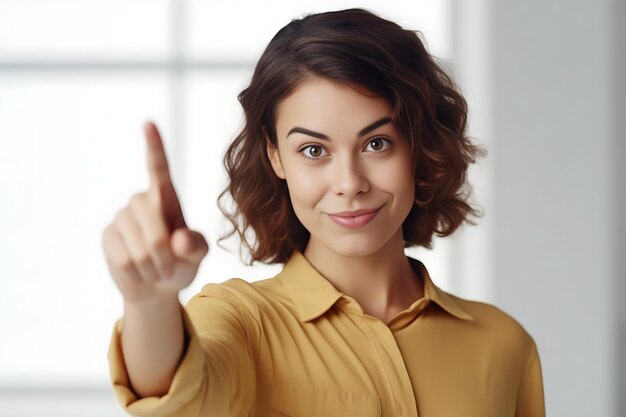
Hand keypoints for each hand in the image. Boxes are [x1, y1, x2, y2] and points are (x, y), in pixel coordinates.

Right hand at [102, 121, 208, 302]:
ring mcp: (122, 217)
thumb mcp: (197, 255)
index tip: (148, 123)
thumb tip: (179, 239)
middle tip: (171, 267)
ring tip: (155, 268)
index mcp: (167, 196)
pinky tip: (138, 271)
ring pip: (139, 250)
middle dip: (166, 258)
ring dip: (153, 268)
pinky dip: (137, 274)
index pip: (158, 168)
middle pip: (155, 232)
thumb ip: (195, 246)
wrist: (157, 285)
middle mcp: (142, 200)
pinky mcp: (108, 235)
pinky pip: (124, 260)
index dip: (154, 147)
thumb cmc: (182, 262)